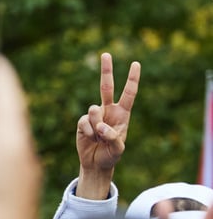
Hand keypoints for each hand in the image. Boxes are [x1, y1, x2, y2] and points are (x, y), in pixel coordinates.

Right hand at [75, 53, 139, 198]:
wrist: (95, 164)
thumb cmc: (111, 155)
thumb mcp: (118, 148)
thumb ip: (113, 136)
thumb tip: (100, 125)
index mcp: (122, 114)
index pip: (128, 93)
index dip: (132, 79)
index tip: (135, 64)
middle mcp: (108, 111)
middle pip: (106, 87)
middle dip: (106, 70)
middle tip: (106, 54)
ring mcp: (94, 116)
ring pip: (93, 111)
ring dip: (96, 124)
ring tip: (98, 138)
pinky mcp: (83, 123)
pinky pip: (84, 122)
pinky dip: (88, 131)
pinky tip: (90, 139)